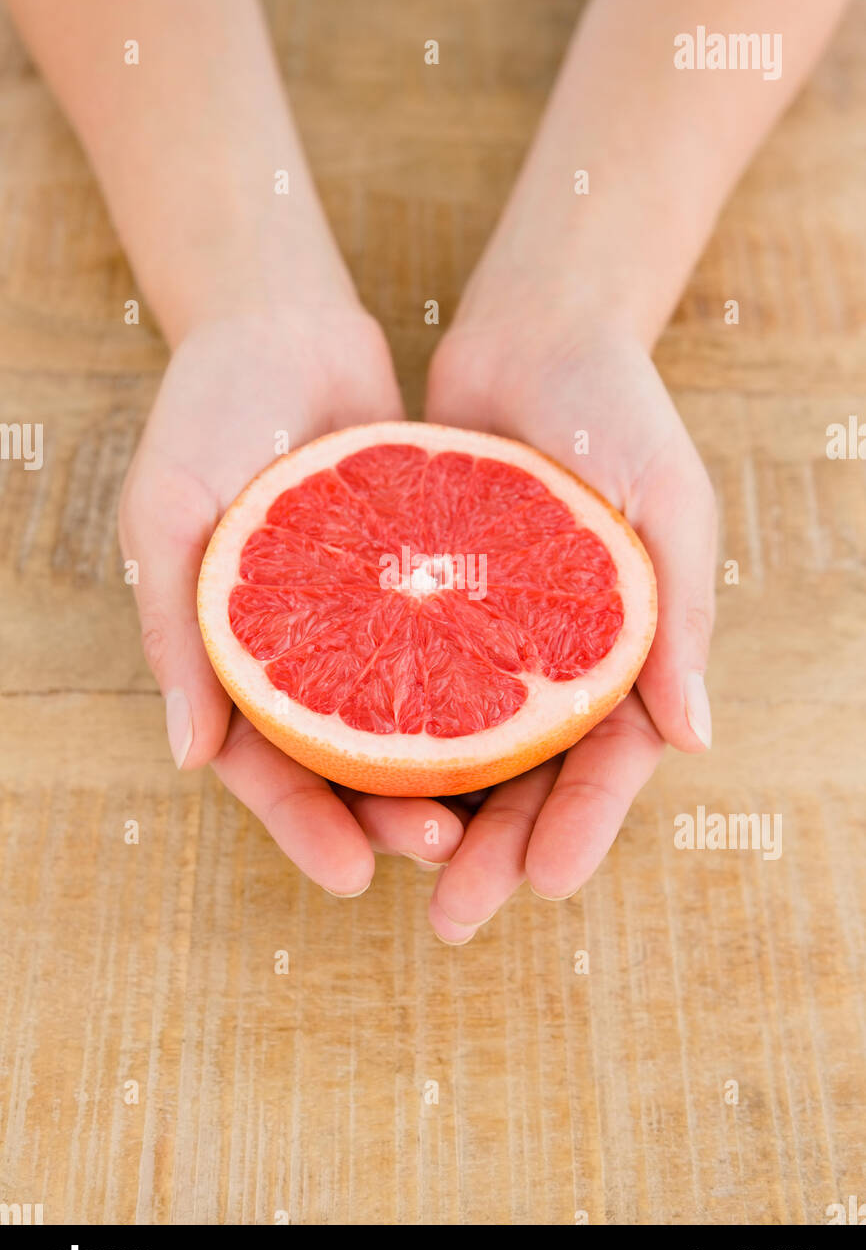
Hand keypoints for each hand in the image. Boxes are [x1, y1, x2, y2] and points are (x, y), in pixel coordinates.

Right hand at [119, 307, 464, 895]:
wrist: (285, 326)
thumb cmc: (206, 416)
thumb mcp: (169, 514)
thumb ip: (175, 632)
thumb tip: (190, 759)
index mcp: (238, 657)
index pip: (267, 766)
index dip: (303, 826)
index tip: (351, 878)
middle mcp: (309, 650)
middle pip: (350, 764)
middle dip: (389, 820)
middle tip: (446, 854)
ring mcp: (370, 620)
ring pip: (413, 720)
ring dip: (449, 774)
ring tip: (495, 817)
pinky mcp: (426, 582)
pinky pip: (456, 648)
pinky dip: (485, 689)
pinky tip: (531, 724)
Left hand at [424, 319, 716, 940]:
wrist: (533, 332)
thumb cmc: (619, 411)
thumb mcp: (669, 504)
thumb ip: (681, 618)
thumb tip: (692, 742)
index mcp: (628, 651)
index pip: (612, 762)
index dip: (585, 828)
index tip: (546, 884)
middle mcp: (557, 657)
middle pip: (531, 780)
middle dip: (500, 853)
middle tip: (453, 917)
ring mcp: (491, 637)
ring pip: (463, 751)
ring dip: (436, 816)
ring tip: (390, 871)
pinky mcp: (431, 606)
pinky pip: (405, 683)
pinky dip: (381, 735)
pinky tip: (344, 781)